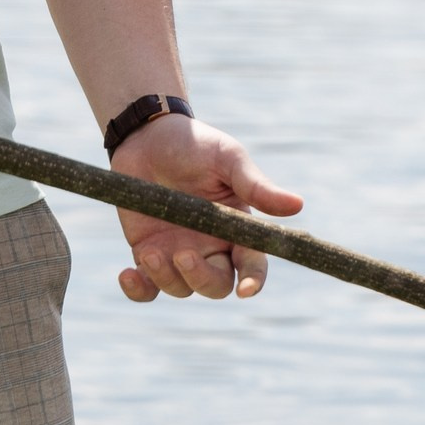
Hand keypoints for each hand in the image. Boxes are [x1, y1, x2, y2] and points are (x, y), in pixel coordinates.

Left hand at [107, 115, 302, 300]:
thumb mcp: (227, 158)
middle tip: (183, 254)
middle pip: (215, 285)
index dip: (253, 280)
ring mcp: (177, 253)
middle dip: (202, 279)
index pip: (252, 264)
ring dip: (166, 277)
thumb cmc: (195, 144)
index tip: (246, 289)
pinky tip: (127, 275)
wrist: (147, 134)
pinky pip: (146, 287)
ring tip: (149, 251)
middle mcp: (210, 246)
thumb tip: (297, 205)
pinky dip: (138, 290)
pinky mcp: (147, 252)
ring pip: (180, 288)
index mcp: (236, 227)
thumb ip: (256, 185)